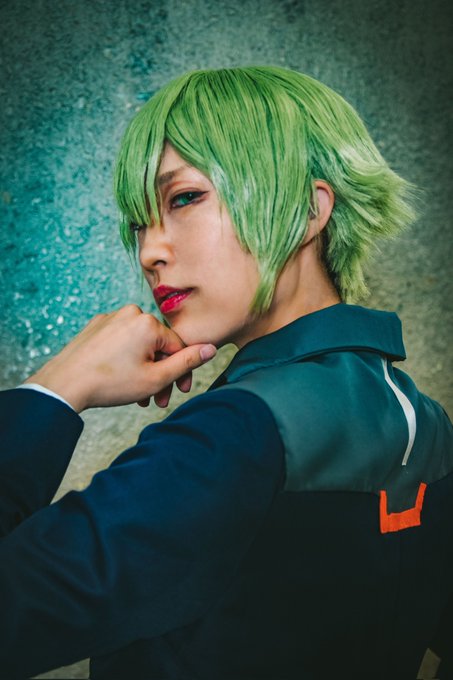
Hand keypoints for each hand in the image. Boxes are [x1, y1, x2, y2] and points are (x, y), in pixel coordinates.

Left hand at [24, 305, 216, 412]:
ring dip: (144, 369)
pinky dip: (126, 358)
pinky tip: (121, 378)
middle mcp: (131, 313)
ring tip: (138, 395)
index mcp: (148, 322)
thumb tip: (210, 349)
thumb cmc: (110, 382)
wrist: (65, 383)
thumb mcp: (156, 378)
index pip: (178, 346)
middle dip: (160, 373)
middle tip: (157, 399)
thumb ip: (186, 362)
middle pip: (158, 346)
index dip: (182, 371)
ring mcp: (111, 318)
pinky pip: (121, 341)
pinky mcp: (97, 326)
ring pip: (139, 345)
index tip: (179, 391)